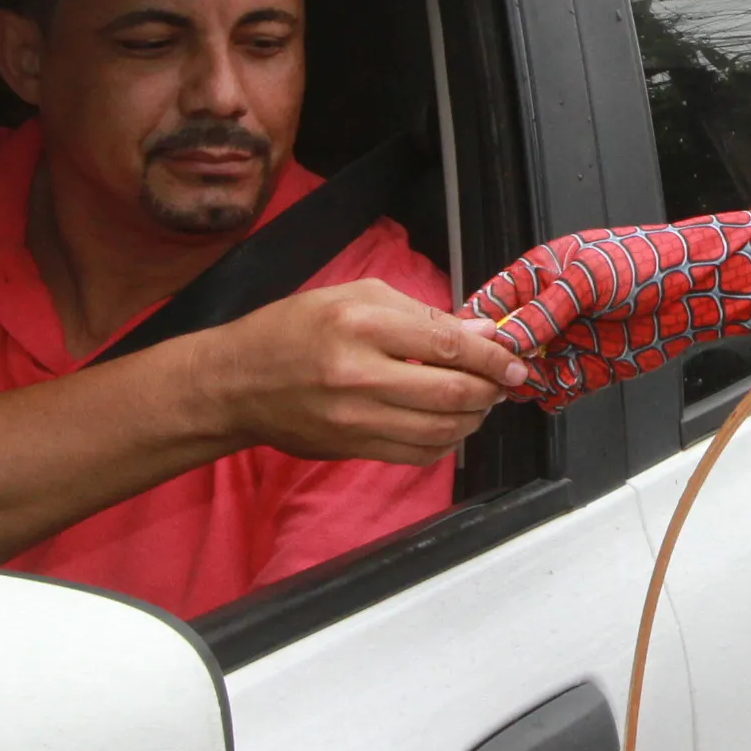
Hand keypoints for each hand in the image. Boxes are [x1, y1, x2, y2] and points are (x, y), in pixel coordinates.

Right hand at [195, 279, 526, 464]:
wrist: (236, 383)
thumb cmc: (292, 329)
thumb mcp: (353, 296)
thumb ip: (420, 313)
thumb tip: (480, 331)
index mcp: (361, 324)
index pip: (447, 343)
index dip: (491, 356)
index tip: (514, 360)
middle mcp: (360, 375)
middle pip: (450, 391)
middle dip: (490, 389)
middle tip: (505, 383)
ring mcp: (356, 419)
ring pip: (439, 428)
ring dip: (473, 418)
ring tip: (482, 403)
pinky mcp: (352, 448)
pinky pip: (417, 453)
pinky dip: (445, 442)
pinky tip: (451, 425)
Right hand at [464, 220, 750, 404]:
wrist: (697, 290)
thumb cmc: (646, 262)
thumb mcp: (586, 279)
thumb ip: (543, 310)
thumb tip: (506, 338)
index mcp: (537, 276)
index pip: (489, 305)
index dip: (474, 328)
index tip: (463, 349)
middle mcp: (546, 313)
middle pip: (501, 346)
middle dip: (496, 361)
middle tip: (500, 370)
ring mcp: (564, 343)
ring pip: (523, 373)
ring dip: (523, 381)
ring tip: (533, 378)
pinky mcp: (586, 369)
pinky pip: (555, 390)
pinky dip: (552, 394)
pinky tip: (560, 385)